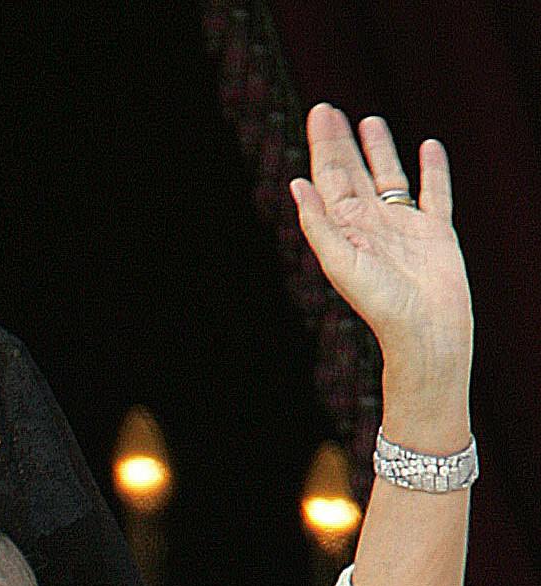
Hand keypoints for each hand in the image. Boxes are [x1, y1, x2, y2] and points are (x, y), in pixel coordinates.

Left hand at [292, 106, 471, 414]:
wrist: (424, 328)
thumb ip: (318, 223)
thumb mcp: (340, 262)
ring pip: (390, 178)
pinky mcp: (436, 231)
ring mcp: (404, 226)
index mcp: (346, 228)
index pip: (329, 177)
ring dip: (379, 151)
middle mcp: (371, 223)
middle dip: (339, 142)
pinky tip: (429, 148)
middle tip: (328, 110)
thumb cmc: (379, 302)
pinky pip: (435, 194)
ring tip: (369, 122)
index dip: (323, 145)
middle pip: (352, 172)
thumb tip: (297, 184)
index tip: (319, 113)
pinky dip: (433, 171)